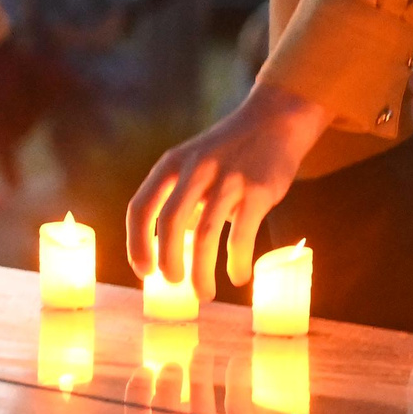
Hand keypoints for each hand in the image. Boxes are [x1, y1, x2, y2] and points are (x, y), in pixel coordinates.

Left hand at [128, 80, 333, 303]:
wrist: (275, 120)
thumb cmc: (230, 151)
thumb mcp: (194, 165)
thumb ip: (180, 200)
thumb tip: (168, 249)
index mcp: (172, 164)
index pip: (140, 208)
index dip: (136, 244)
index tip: (144, 271)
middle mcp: (196, 169)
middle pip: (169, 224)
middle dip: (168, 262)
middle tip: (174, 283)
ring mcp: (228, 179)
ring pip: (204, 236)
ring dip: (200, 272)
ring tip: (204, 293)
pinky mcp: (259, 190)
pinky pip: (241, 236)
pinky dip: (237, 263)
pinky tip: (238, 276)